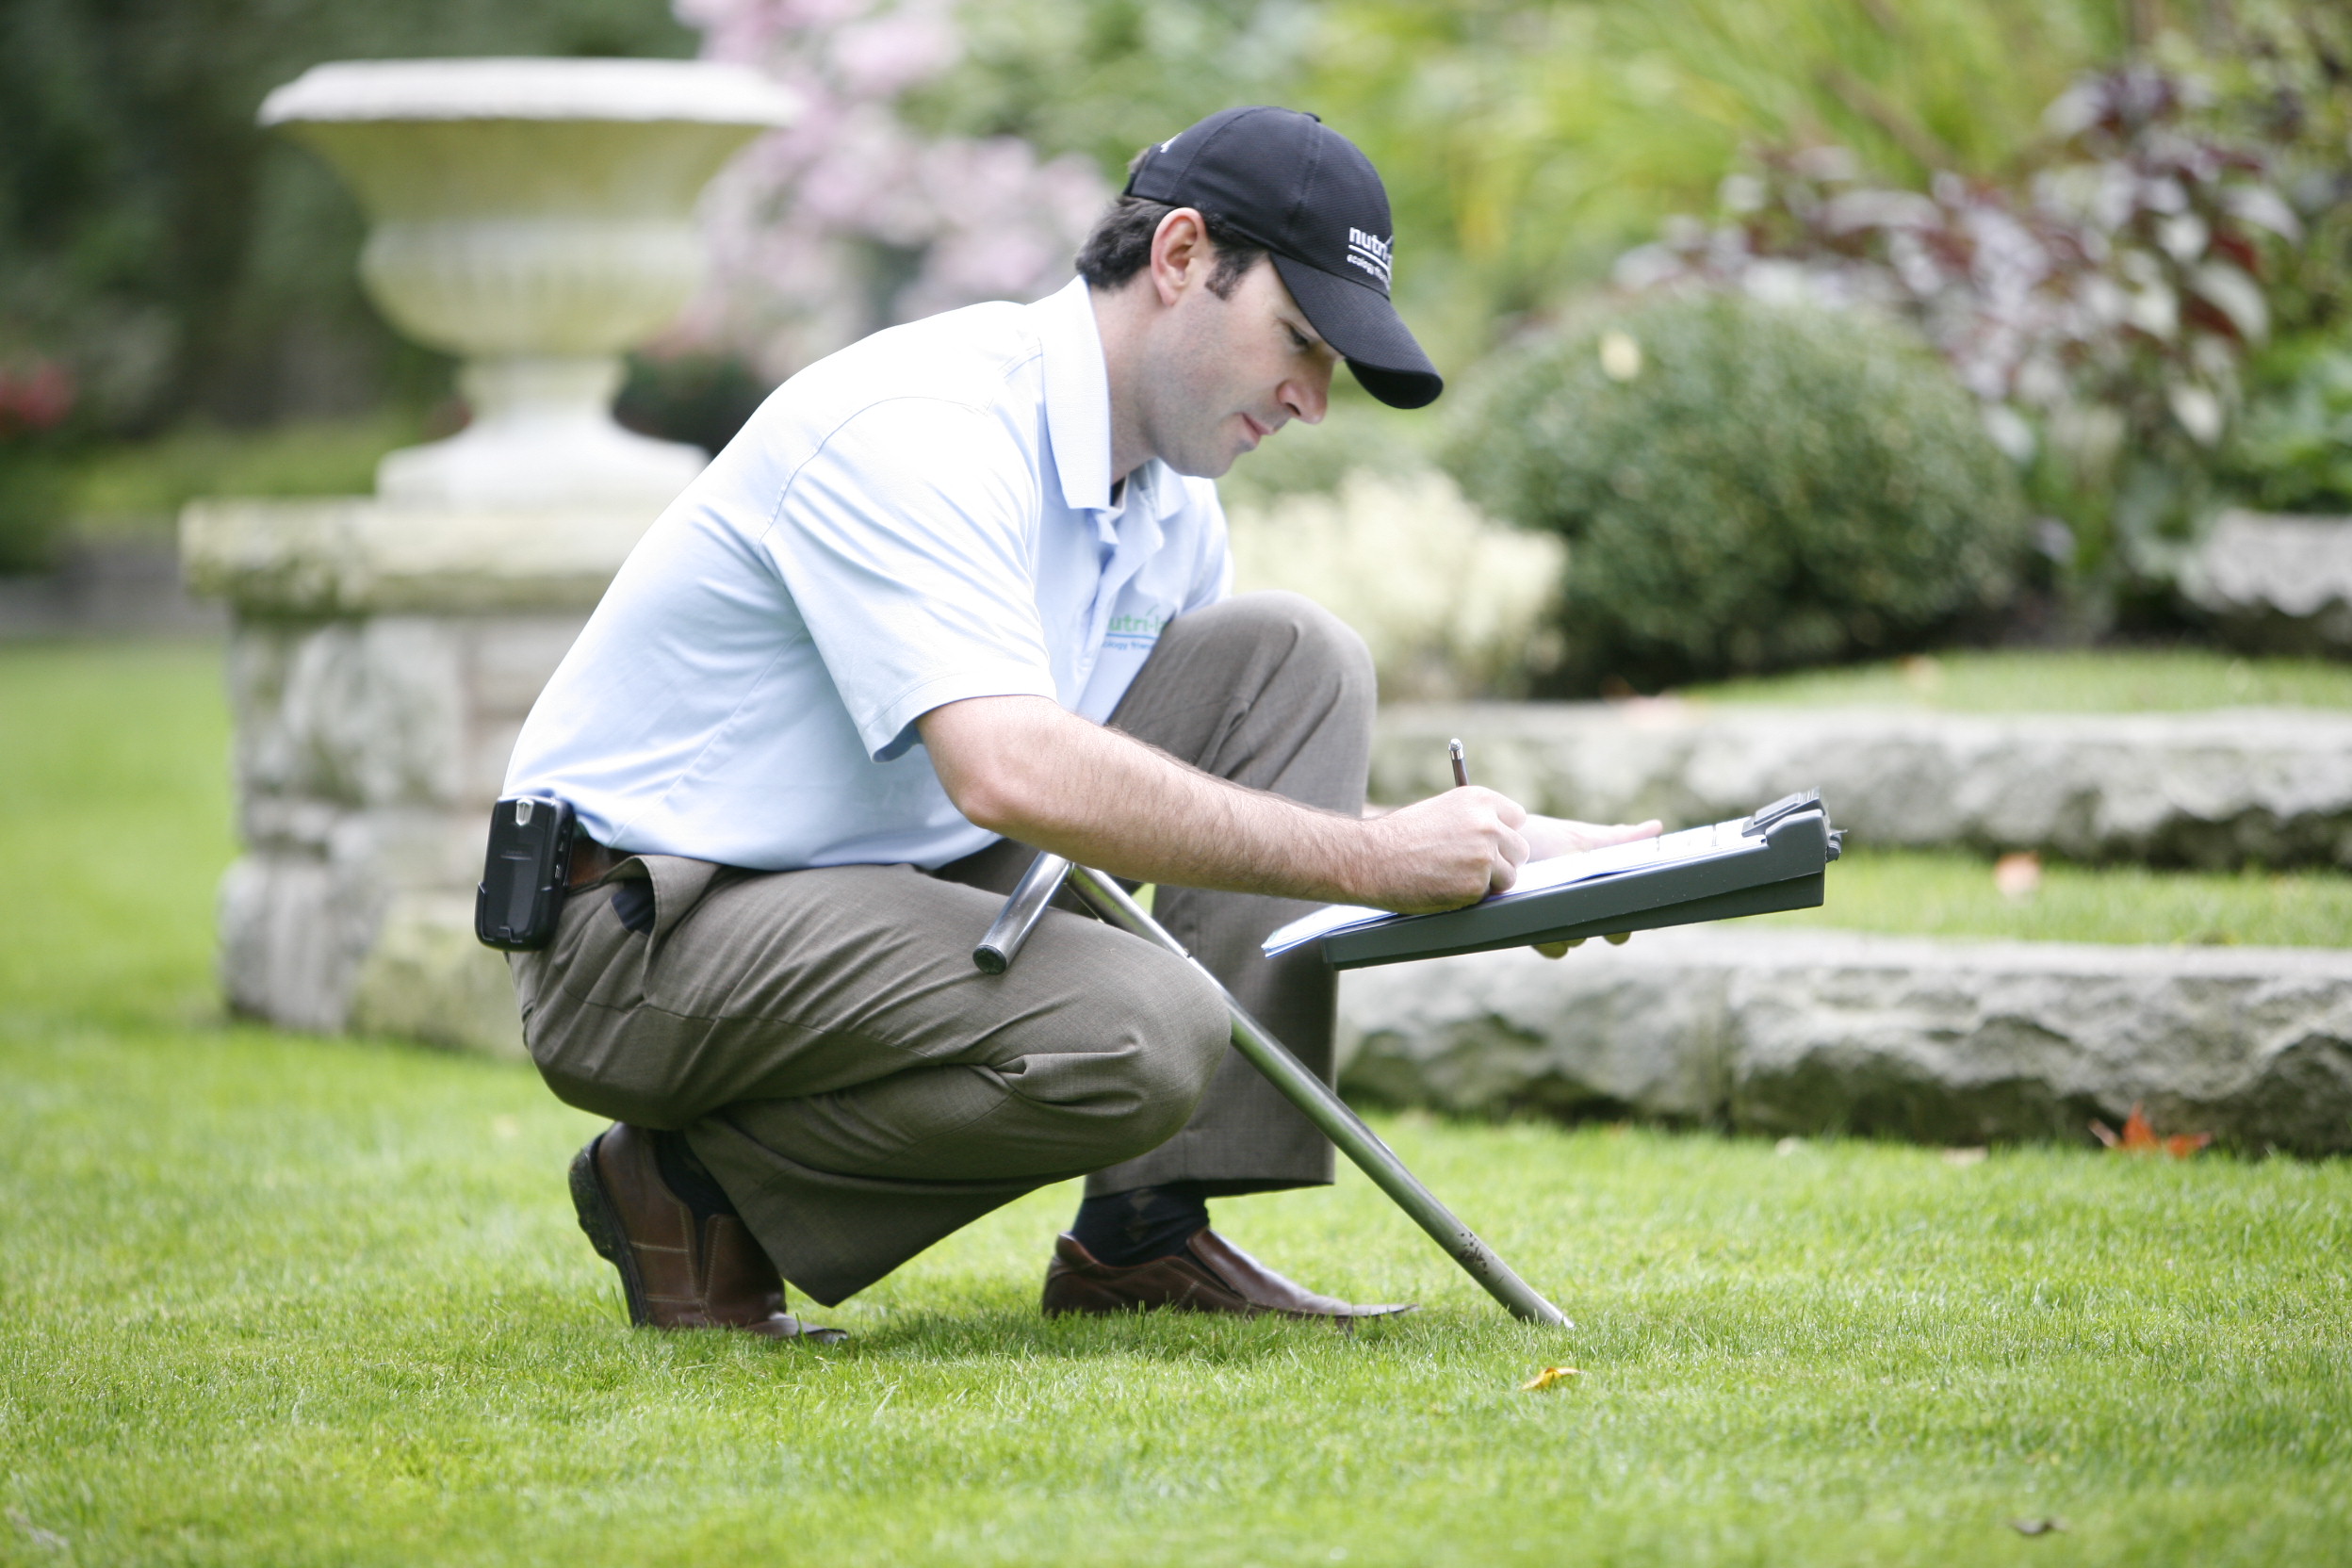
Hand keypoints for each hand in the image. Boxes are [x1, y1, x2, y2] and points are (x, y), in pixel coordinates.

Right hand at [1356, 786, 1529, 912]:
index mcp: (1480, 799)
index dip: (1503, 834)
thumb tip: (1501, 837)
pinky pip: (1486, 896)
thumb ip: (1474, 819)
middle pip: (1519, 849)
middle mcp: (1488, 824)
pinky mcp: (1476, 885)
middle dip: (1503, 861)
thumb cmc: (1400, 836)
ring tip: (1454, 878)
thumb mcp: (1442, 811)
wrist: (1371, 858)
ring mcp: (1484, 855)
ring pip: (1509, 876)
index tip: (1490, 843)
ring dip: (1489, 883)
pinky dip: (1469, 897)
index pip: (1517, 817)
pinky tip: (1443, 887)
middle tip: (1474, 868)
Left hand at [1524, 814, 1658, 959]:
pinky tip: (1543, 920)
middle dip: (1605, 925)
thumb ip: (1618, 840)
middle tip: (1598, 912)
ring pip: (1577, 939)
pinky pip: (1551, 947)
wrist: (1495, 842)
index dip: (1630, 919)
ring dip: (1575, 928)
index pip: (1623, 916)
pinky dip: (1551, 939)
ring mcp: (1555, 921)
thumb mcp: (1580, 839)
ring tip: (1564, 905)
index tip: (1634, 918)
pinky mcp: (1529, 930)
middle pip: (1604, 930)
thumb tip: (1657, 828)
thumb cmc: (1541, 839)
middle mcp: (1578, 910)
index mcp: (1596, 890)